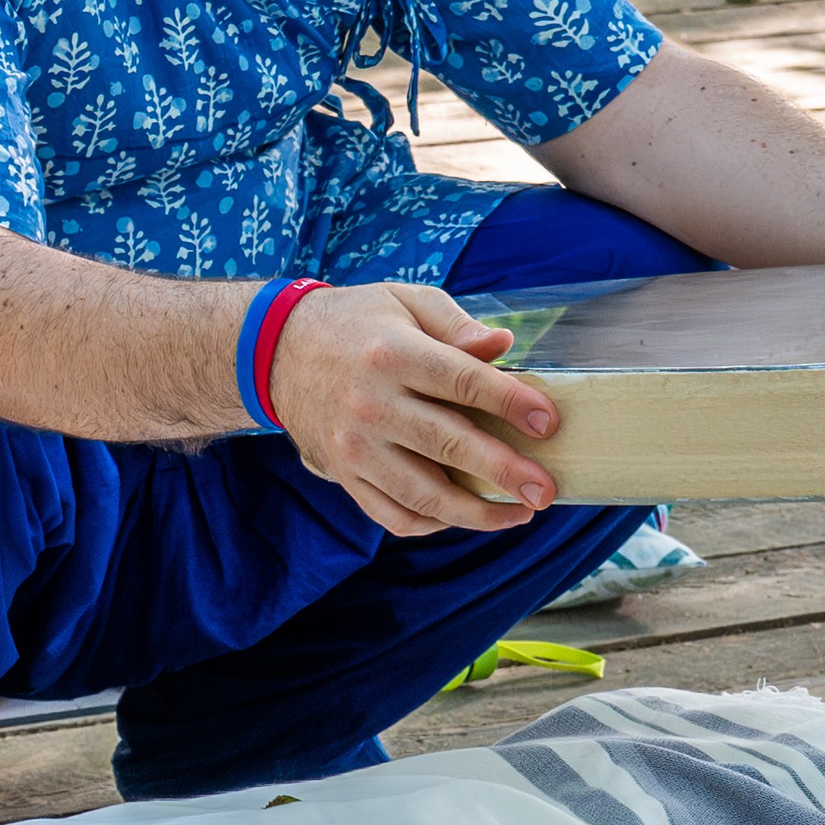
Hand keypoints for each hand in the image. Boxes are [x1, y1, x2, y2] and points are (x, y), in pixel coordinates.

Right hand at [268, 283, 563, 537]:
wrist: (277, 351)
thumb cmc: (357, 322)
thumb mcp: (405, 301)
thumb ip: (456, 325)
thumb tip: (502, 344)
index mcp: (393, 353)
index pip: (462, 381)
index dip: (510, 403)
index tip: (547, 422)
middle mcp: (371, 404)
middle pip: (448, 446)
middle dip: (503, 472)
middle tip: (544, 489)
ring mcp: (354, 446)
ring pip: (423, 494)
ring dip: (477, 513)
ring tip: (519, 514)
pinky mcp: (344, 474)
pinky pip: (392, 514)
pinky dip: (432, 523)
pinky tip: (464, 517)